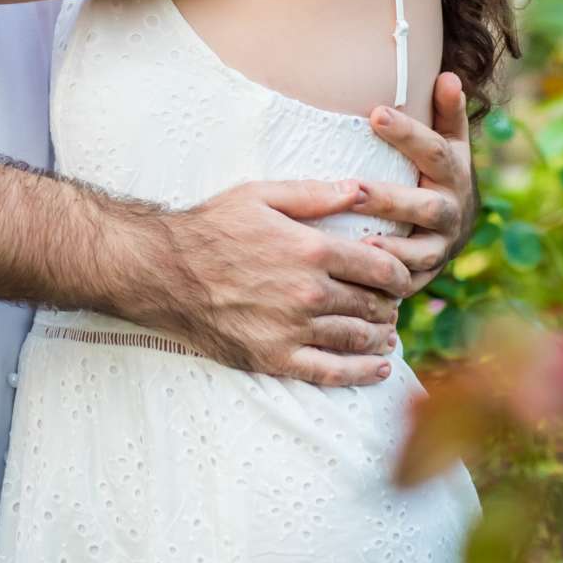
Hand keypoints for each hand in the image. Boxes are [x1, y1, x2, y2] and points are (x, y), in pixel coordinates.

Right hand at [141, 179, 404, 387]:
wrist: (162, 272)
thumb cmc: (210, 227)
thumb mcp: (261, 195)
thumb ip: (315, 194)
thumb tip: (362, 190)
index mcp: (312, 249)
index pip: (381, 268)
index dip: (399, 274)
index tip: (400, 277)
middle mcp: (309, 293)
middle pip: (373, 305)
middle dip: (389, 304)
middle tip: (390, 304)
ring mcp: (293, 330)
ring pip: (357, 338)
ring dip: (381, 335)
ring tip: (386, 332)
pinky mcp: (274, 358)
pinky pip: (331, 373)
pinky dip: (362, 372)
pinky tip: (379, 367)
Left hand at [352, 71, 476, 298]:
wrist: (453, 228)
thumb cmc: (437, 173)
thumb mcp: (446, 141)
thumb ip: (447, 112)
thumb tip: (449, 75)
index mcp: (454, 173)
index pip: (433, 151)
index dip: (408, 133)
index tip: (375, 113)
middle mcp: (451, 212)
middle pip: (425, 207)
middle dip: (390, 199)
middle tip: (353, 188)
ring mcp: (440, 248)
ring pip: (420, 253)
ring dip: (391, 249)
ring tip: (358, 243)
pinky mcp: (424, 276)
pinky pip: (406, 284)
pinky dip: (384, 284)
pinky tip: (356, 280)